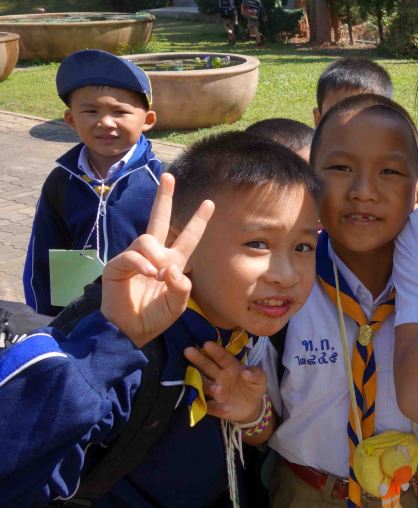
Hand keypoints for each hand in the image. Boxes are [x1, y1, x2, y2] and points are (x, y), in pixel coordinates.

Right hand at [101, 174, 214, 346]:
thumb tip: (172, 267)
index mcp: (172, 262)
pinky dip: (142, 263)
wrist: (130, 331)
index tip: (210, 203)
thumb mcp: (178, 303)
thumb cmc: (154, 317)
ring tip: (157, 275)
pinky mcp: (117, 265)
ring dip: (156, 255)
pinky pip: (132, 255)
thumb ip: (182, 286)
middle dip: (164, 197)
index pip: (187, 237)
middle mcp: (154, 255)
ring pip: (147, 239)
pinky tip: (149, 274)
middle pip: (159, 219)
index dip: (198, 221)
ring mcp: (135, 258)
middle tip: (168, 176)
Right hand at [184, 341, 267, 422]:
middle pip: (208, 367)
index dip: (215, 352)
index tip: (206, 344)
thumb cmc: (254, 386)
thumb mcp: (260, 378)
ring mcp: (215, 392)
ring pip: (206, 386)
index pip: (222, 358)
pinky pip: (211, 407)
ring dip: (206, 385)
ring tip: (214, 387)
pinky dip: (213, 407)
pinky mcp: (215, 407)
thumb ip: (256, 373)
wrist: (252, 407)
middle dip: (199, 359)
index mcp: (230, 367)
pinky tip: (216, 407)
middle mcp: (219, 377)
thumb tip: (246, 371)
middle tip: (188, 350)